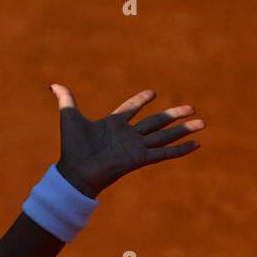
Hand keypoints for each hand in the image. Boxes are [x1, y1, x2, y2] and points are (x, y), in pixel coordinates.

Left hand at [48, 84, 203, 197]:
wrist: (75, 171)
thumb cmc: (72, 147)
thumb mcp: (69, 117)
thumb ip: (66, 99)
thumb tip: (53, 84)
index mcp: (113, 124)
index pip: (131, 108)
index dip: (141, 100)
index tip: (152, 93)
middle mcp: (128, 135)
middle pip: (156, 121)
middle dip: (173, 114)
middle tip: (191, 107)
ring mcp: (136, 147)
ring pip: (165, 135)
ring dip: (183, 129)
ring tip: (202, 123)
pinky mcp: (140, 159)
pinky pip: (164, 153)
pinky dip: (180, 149)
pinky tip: (196, 145)